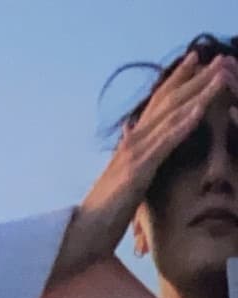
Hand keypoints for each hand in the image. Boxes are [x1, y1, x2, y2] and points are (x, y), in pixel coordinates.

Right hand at [53, 51, 237, 279]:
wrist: (84, 233)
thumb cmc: (104, 211)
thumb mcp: (120, 175)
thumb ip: (129, 152)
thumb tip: (129, 130)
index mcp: (131, 143)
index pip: (157, 104)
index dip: (177, 80)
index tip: (196, 60)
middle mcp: (132, 142)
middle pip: (166, 102)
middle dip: (194, 79)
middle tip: (217, 57)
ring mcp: (134, 155)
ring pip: (170, 117)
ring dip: (197, 95)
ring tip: (219, 76)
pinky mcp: (137, 172)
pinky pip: (165, 144)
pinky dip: (183, 125)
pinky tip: (200, 110)